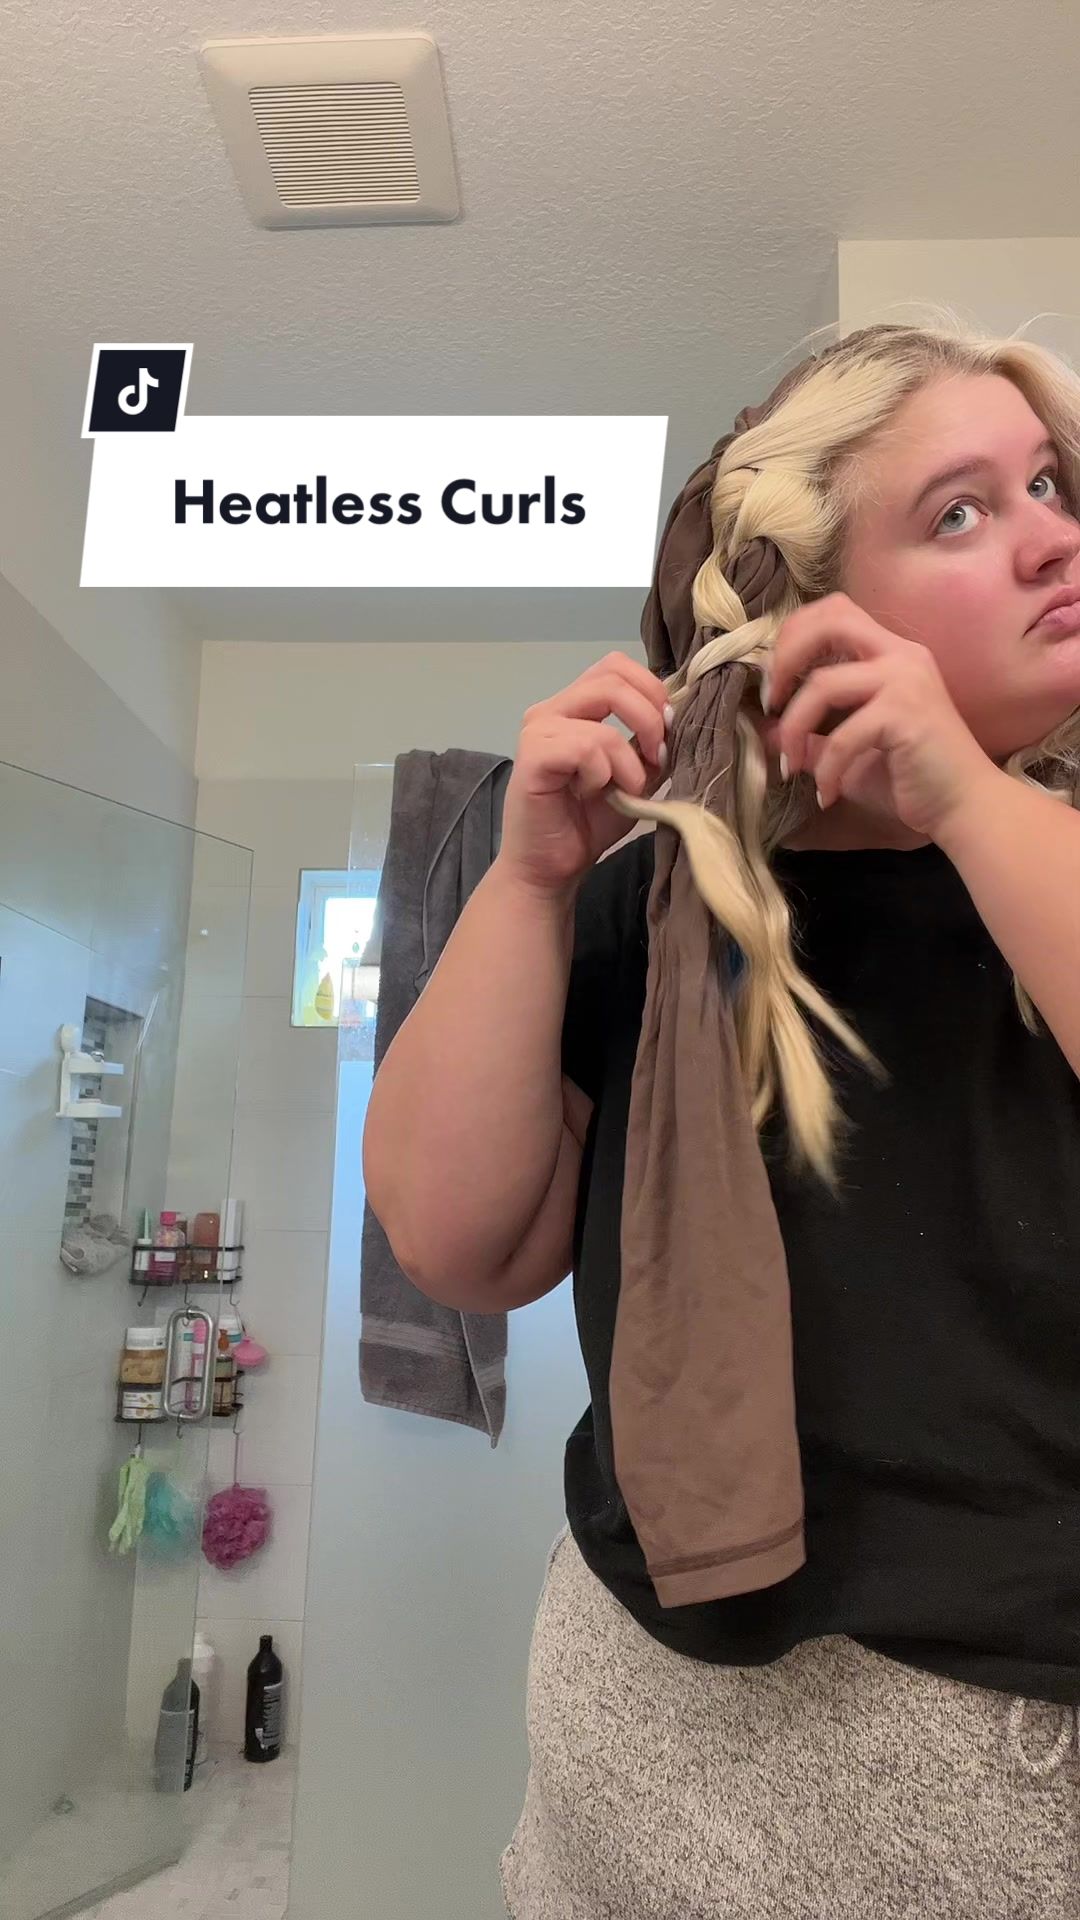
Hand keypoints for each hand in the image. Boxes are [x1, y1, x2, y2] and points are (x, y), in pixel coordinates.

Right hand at [497, 652, 671, 896]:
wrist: (550, 867)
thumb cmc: (588, 822)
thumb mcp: (636, 775)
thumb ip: (650, 743)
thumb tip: (674, 718)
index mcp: (575, 707)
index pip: (617, 666)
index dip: (651, 691)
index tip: (667, 733)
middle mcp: (552, 709)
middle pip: (612, 677)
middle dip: (649, 716)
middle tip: (656, 758)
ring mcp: (538, 729)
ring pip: (603, 710)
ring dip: (629, 755)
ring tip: (625, 787)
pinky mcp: (533, 756)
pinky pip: (586, 746)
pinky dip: (604, 771)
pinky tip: (594, 792)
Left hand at [763, 592, 997, 841]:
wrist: (964, 807)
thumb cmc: (911, 778)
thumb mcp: (849, 750)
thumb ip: (813, 733)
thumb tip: (764, 729)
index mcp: (891, 653)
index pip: (834, 613)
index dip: (793, 637)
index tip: (776, 685)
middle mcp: (901, 656)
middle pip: (829, 621)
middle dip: (786, 658)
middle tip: (772, 703)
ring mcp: (906, 681)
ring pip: (823, 684)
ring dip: (794, 729)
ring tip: (791, 766)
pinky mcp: (906, 714)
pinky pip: (843, 735)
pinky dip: (826, 769)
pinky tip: (828, 792)